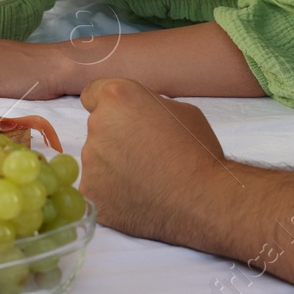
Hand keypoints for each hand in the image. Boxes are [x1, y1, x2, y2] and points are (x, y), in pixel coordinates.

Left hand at [78, 77, 227, 241]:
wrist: (203, 199)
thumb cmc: (197, 151)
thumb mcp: (180, 110)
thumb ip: (148, 105)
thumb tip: (138, 112)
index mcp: (117, 97)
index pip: (92, 94)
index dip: (108, 107)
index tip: (120, 119)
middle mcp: (97, 124)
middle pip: (98, 128)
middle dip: (115, 137)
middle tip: (144, 154)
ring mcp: (90, 160)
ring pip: (97, 159)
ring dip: (113, 165)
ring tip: (145, 178)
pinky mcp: (90, 191)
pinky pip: (97, 186)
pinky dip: (112, 191)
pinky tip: (137, 196)